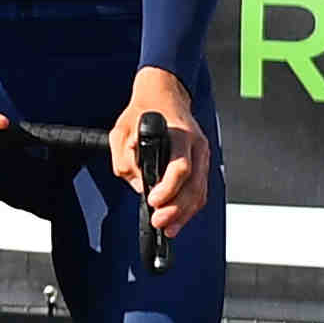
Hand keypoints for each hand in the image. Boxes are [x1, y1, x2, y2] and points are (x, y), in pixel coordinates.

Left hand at [118, 66, 212, 238]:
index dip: (168, 188)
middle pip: (194, 185)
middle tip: (159, 222)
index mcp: (179, 134)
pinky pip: (200, 189)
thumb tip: (138, 186)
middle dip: (176, 209)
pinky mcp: (201, 163)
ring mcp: (202, 154)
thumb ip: (125, 159)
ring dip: (184, 213)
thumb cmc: (142, 111)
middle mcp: (196, 145)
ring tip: (168, 228)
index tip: (152, 201)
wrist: (163, 93)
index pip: (180, 167)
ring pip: (200, 191)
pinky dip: (190, 207)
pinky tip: (178, 219)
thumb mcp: (121, 131)